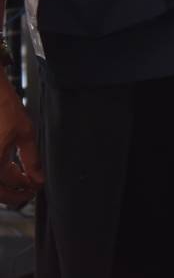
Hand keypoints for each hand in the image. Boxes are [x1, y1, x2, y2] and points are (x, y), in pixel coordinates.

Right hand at [0, 81, 41, 206]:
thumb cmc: (4, 108)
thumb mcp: (25, 133)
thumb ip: (32, 160)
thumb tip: (38, 179)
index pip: (11, 184)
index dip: (27, 187)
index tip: (39, 186)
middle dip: (14, 195)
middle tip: (30, 192)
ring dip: (5, 189)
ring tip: (22, 183)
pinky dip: (0, 176)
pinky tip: (11, 171)